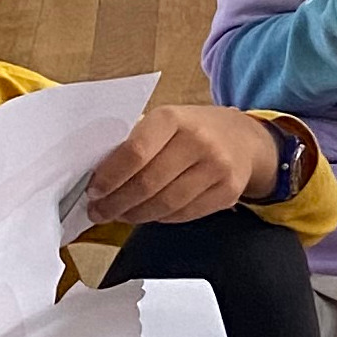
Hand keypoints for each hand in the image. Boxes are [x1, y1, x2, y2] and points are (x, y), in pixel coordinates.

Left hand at [88, 106, 279, 225]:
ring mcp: (217, 168)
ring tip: (121, 215)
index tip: (94, 191)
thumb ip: (135, 143)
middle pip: (148, 183)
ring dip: (137, 214)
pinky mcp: (229, 191)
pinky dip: (161, 218)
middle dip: (117, 203)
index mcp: (173, 118)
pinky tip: (150, 214)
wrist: (242, 138)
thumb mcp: (164, 122)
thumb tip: (99, 178)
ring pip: (166, 204)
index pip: (135, 153)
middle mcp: (199, 141)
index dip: (110, 177)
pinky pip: (185, 214)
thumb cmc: (192, 131)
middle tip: (100, 212)